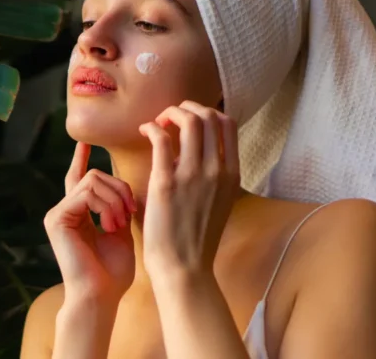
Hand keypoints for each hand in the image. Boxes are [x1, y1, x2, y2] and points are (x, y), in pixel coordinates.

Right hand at [44, 142, 135, 303]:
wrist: (101, 296)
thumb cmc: (113, 272)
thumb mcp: (122, 232)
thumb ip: (120, 207)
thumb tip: (127, 186)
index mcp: (78, 213)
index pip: (80, 178)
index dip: (81, 158)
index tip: (85, 142)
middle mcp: (64, 210)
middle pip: (95, 175)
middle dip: (119, 189)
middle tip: (130, 213)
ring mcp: (58, 213)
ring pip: (92, 180)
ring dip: (115, 199)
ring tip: (120, 224)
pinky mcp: (56, 218)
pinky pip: (86, 192)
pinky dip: (105, 205)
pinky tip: (111, 225)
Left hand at [138, 100, 239, 276]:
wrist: (184, 268)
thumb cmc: (194, 238)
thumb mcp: (217, 201)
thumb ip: (211, 175)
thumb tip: (192, 151)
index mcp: (231, 174)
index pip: (228, 123)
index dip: (207, 112)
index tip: (189, 119)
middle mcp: (217, 170)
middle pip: (209, 115)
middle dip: (187, 107)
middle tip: (170, 117)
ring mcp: (193, 175)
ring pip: (189, 120)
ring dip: (170, 113)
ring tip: (158, 123)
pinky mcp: (167, 182)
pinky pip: (161, 138)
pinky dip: (152, 126)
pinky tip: (144, 131)